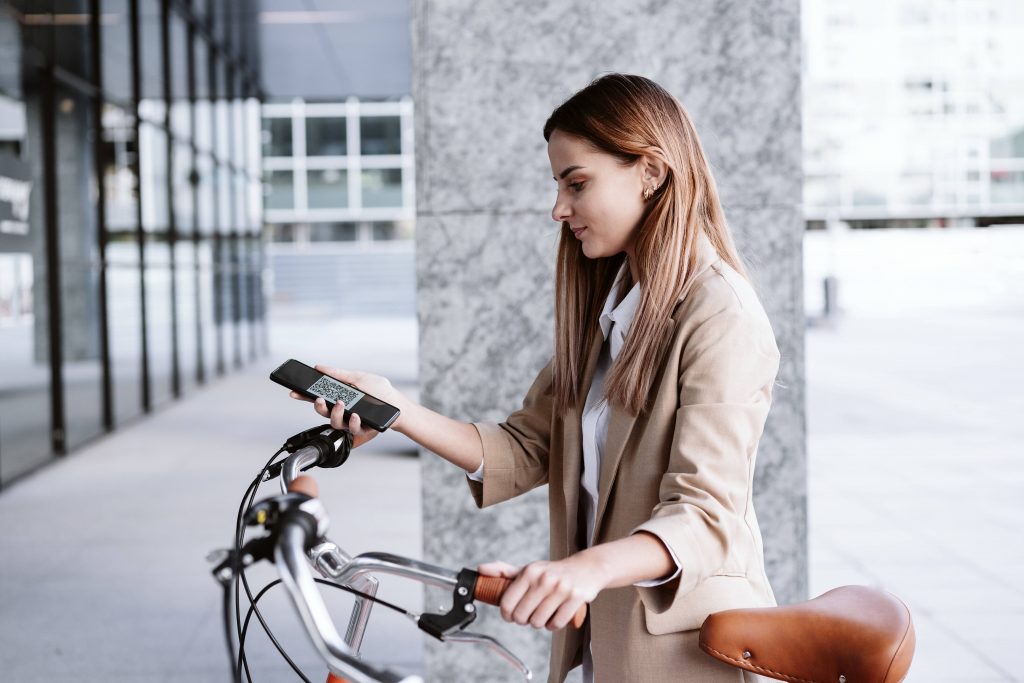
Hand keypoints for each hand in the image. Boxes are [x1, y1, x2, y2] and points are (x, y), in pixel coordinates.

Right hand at [288, 366, 404, 447]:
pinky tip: (355, 415)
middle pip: (323, 412)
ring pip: (335, 423)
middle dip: (318, 407)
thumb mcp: (359, 378)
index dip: (305, 396)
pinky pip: (353, 429)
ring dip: (335, 413)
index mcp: (341, 397)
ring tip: (340, 404)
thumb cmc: (381, 392)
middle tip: (319, 400)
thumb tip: (319, 367)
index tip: (294, 392)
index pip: (319, 397)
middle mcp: (343, 411)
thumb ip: (339, 374)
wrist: (398, 406)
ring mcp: (351, 421)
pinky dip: (353, 422)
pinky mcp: (361, 430)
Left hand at [478, 553, 607, 630]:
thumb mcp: (529, 569)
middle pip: (522, 617)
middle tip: (530, 614)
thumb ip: (503, 571)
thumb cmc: (552, 571)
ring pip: (538, 622)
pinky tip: (555, 616)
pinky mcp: (575, 599)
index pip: (507, 603)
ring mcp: (561, 589)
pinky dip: (553, 625)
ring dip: (539, 623)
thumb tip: (480, 569)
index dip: (506, 615)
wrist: (587, 568)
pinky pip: (556, 624)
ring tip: (544, 613)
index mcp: (529, 572)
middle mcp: (544, 579)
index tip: (511, 615)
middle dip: (524, 620)